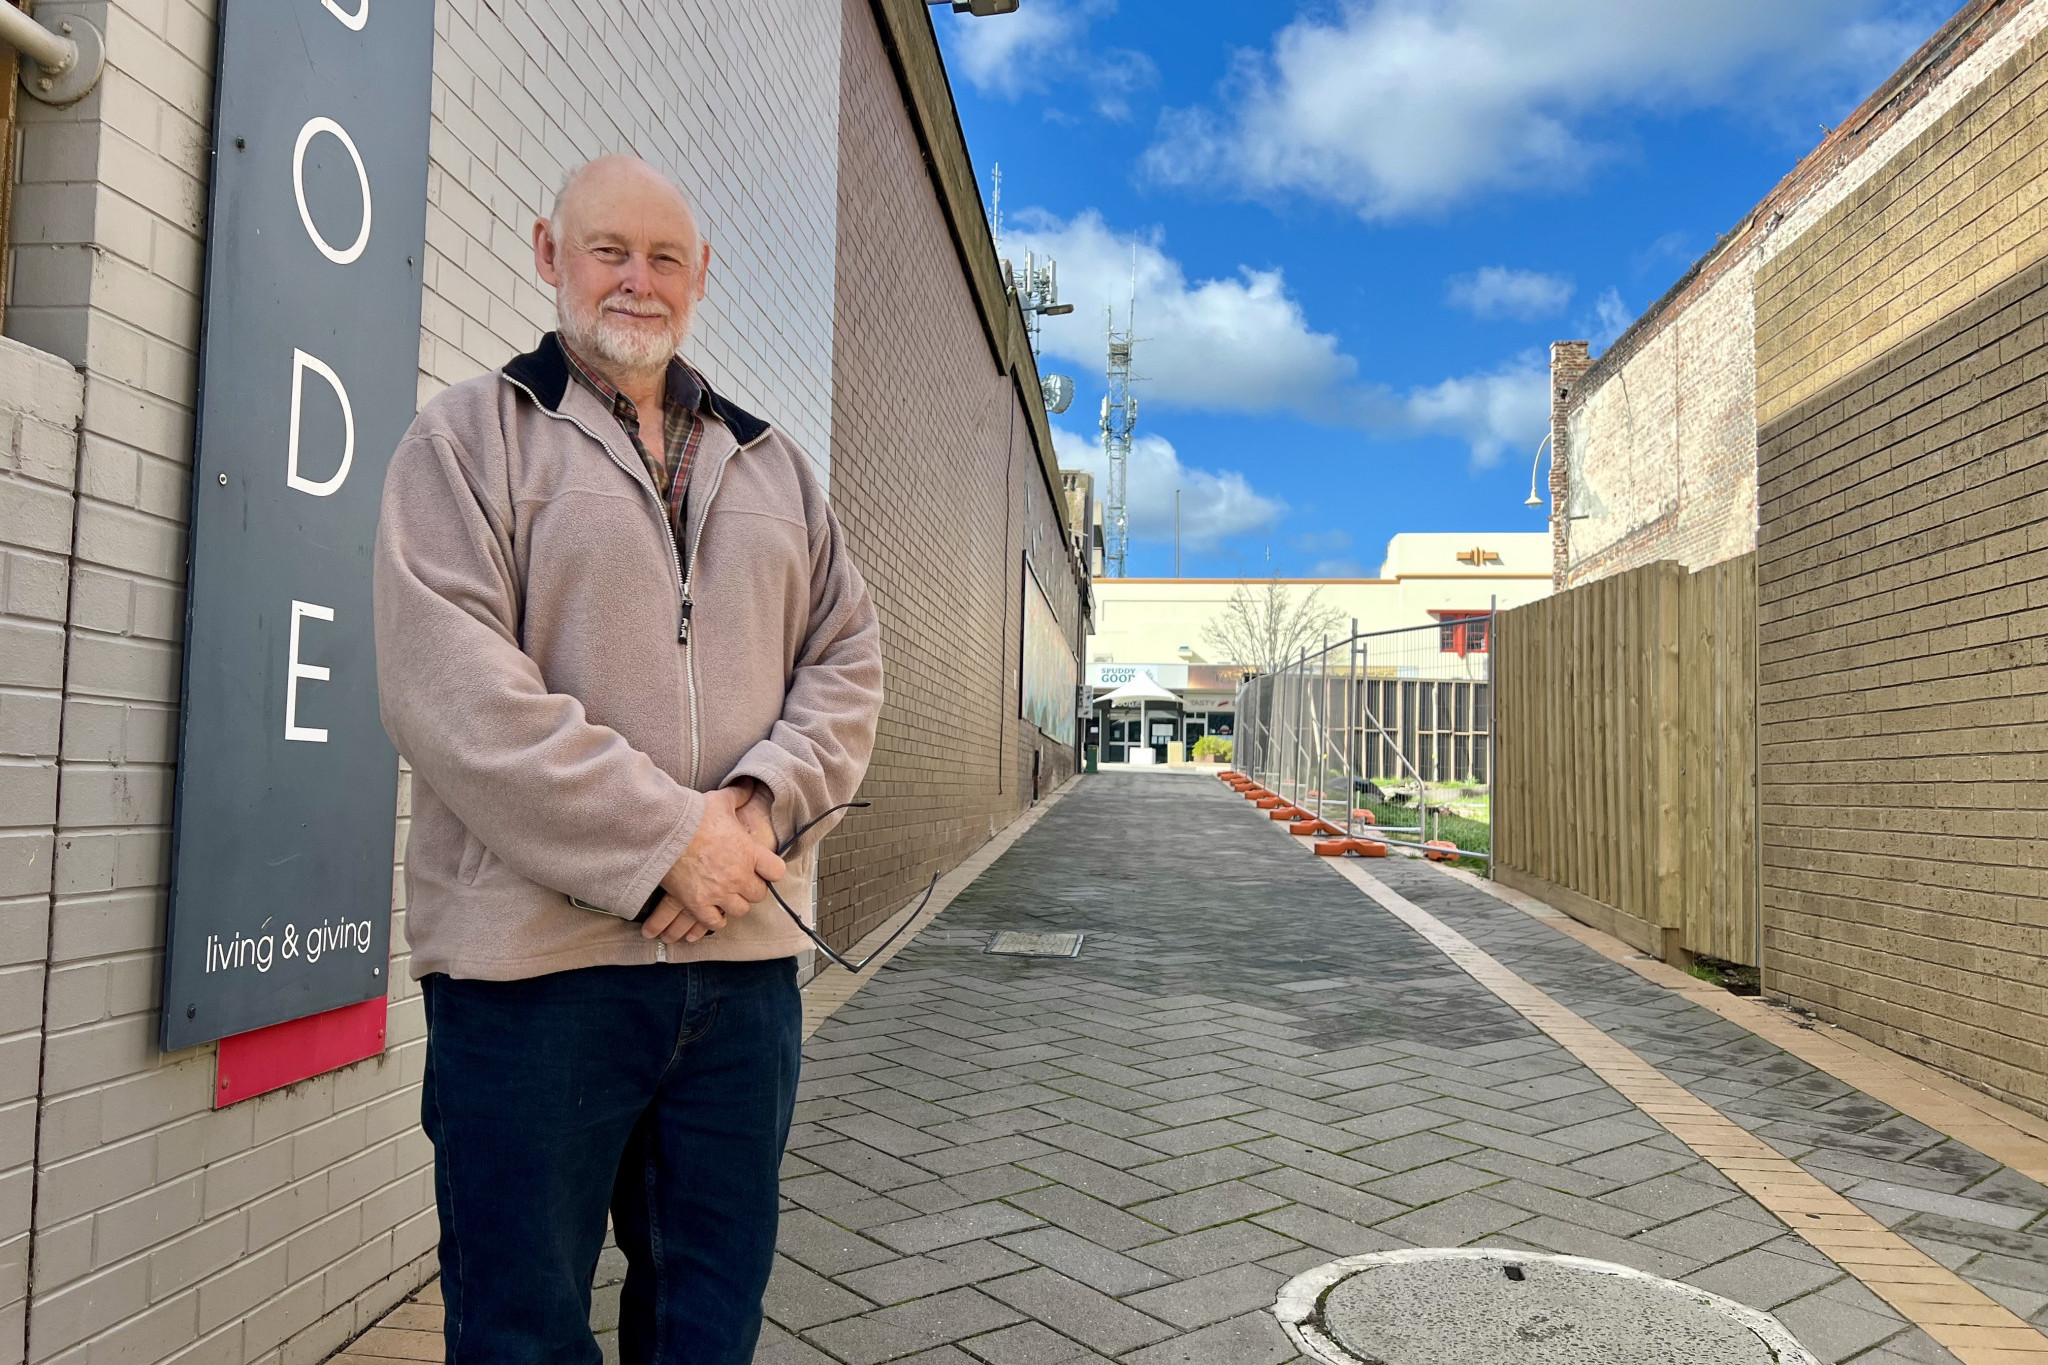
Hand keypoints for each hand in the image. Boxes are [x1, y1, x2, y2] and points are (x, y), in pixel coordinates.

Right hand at [647, 787, 785, 944]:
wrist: (663, 832)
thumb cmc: (693, 815)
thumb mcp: (720, 801)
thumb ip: (739, 796)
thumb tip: (750, 785)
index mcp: (749, 852)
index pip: (777, 871)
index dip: (770, 871)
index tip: (762, 869)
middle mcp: (739, 875)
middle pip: (759, 894)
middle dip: (751, 888)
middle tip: (740, 881)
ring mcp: (719, 892)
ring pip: (740, 910)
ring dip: (735, 904)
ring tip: (727, 896)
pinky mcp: (698, 904)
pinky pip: (715, 923)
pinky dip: (714, 920)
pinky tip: (712, 911)